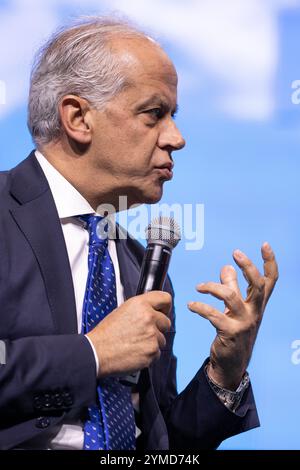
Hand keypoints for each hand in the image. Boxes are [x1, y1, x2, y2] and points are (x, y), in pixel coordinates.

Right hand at [86, 291, 171, 377]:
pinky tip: (136, 352)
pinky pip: (157, 353)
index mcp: (140, 304)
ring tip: (135, 343)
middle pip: (166, 322)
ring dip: (152, 342)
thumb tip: (152, 311)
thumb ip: (140, 309)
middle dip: (158, 328)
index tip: (163, 311)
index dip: (165, 307)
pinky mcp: (152, 351)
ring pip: (162, 339)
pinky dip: (149, 354)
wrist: (97, 352)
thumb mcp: (122, 310)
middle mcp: (148, 317)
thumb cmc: (106, 334)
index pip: (165, 299)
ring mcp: (152, 334)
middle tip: (144, 332)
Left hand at [188, 242, 277, 389]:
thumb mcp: (235, 308)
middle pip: (257, 285)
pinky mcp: (230, 333)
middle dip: (248, 267)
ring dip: (212, 288)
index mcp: (257, 304)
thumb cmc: (234, 331)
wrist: (231, 363)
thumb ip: (232, 286)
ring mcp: (244, 323)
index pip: (270, 280)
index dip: (270, 262)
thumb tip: (226, 266)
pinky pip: (214, 315)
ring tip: (199, 287)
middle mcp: (255, 312)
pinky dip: (200, 308)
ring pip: (231, 297)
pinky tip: (191, 305)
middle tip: (235, 253)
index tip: (265, 245)